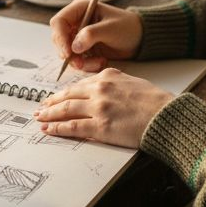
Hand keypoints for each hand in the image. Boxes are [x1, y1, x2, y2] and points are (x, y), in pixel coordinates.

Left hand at [34, 68, 172, 147]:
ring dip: (49, 115)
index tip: (55, 98)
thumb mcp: (132, 82)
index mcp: (107, 76)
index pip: (78, 85)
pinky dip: (57, 128)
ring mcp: (98, 108)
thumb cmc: (154, 101)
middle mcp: (99, 90)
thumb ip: (114, 81)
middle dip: (51, 103)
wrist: (165, 116)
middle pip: (67, 96)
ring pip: (66, 110)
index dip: (63, 93)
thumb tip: (102, 84)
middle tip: (40, 108)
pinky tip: (49, 129)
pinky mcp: (99, 127)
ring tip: (40, 119)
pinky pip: (72, 127)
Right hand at [49, 0, 142, 72]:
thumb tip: (74, 47)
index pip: (59, 22)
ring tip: (98, 62)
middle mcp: (76, 21)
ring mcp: (78, 36)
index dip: (60, 37)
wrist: (139, 39)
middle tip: (80, 63)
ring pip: (67, 52)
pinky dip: (87, 64)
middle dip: (68, 53)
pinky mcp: (83, 49)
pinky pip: (77, 60)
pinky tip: (101, 62)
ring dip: (80, 61)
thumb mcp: (110, 29)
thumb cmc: (127, 27)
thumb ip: (91, 35)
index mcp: (80, 9)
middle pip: (59, 39)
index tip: (67, 52)